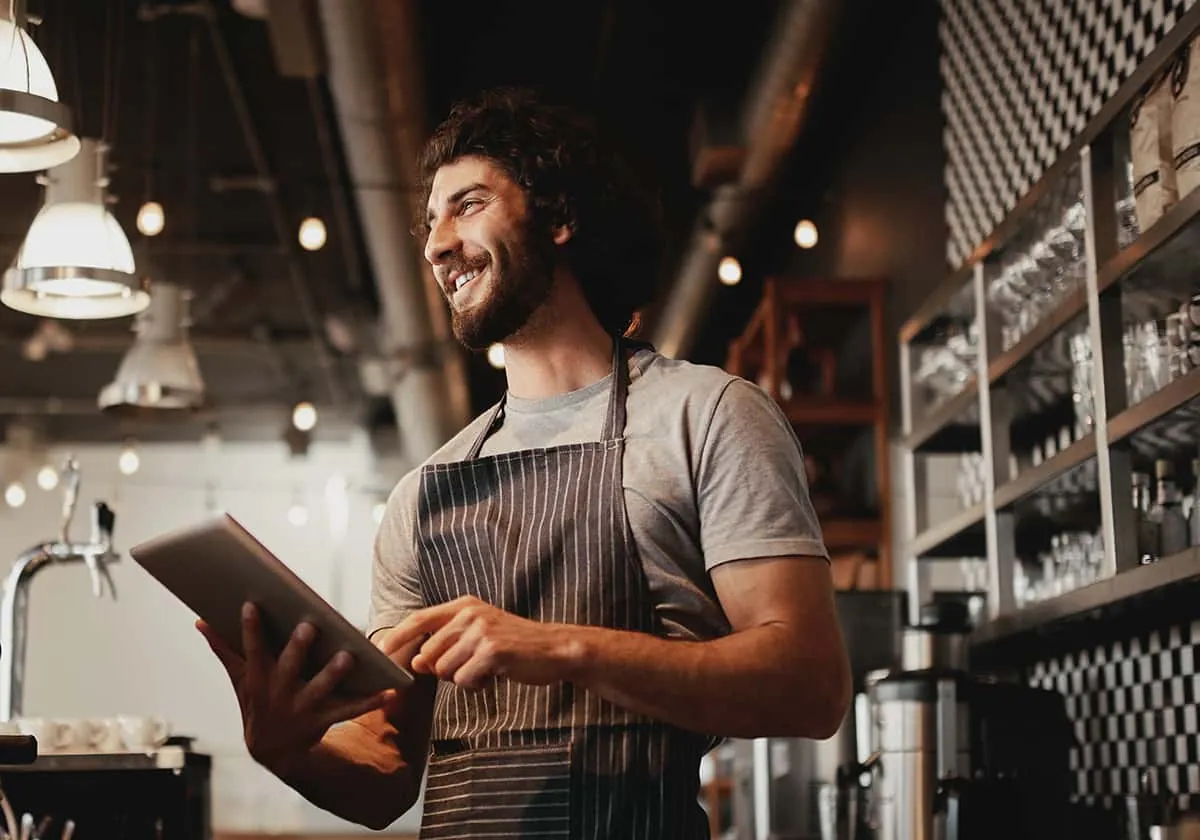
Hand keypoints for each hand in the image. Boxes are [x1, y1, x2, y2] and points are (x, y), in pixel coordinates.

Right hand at [198, 603, 396, 774]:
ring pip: (319, 689)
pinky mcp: (324, 720)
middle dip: (297, 648)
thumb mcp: (239, 678)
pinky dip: (370, 701)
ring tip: (348, 656)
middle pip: (288, 668)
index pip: (251, 649)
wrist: (273, 751)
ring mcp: (302, 708)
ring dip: (333, 673)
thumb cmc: (257, 703)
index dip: (250, 628)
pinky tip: (390, 691)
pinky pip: (349, 710)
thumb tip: (200, 620)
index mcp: (258, 678)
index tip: (252, 604)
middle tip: (310, 626)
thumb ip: (224, 648)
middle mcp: (279, 692)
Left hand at [382, 596, 580, 689]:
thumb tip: (416, 662)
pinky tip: (495, 675)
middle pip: (429, 653)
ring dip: (463, 677)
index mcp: (463, 606)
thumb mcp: (478, 634)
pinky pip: (464, 680)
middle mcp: (469, 614)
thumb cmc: (514, 645)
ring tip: (487, 668)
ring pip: (445, 670)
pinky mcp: (491, 651)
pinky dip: (477, 684)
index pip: (419, 619)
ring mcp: (481, 631)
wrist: (554, 649)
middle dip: (444, 670)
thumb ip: (446, 644)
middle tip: (474, 666)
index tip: (380, 652)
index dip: (397, 636)